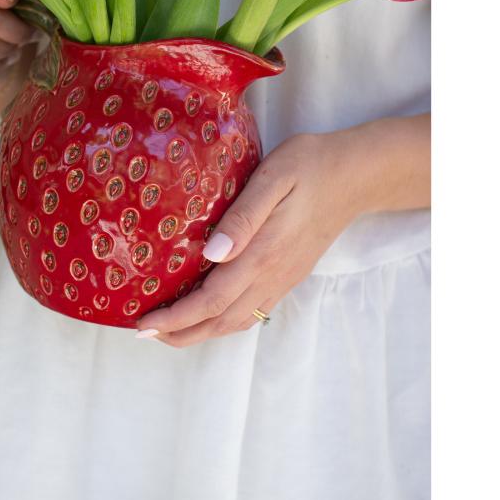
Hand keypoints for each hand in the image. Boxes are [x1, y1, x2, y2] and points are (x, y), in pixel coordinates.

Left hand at [133, 116, 430, 346]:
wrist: (356, 175)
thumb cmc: (310, 166)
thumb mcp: (273, 178)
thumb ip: (241, 218)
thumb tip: (209, 254)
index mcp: (263, 253)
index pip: (212, 300)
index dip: (175, 317)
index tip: (143, 323)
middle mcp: (272, 274)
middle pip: (221, 320)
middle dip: (180, 333)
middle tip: (143, 332)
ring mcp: (283, 278)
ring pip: (237, 321)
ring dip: (200, 331)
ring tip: (167, 329)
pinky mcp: (289, 275)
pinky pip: (252, 310)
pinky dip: (223, 320)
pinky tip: (207, 311)